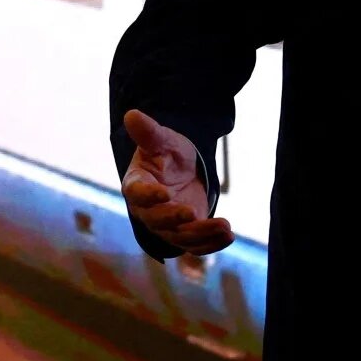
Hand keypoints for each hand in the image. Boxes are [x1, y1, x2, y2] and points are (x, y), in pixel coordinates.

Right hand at [121, 109, 234, 256]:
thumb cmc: (165, 153)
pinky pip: (195, 245)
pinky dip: (212, 244)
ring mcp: (166, 226)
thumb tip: (131, 115)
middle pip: (157, 220)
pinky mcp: (185, 233)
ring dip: (201, 234)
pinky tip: (229, 236)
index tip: (164, 193)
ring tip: (224, 227)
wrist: (180, 169)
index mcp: (137, 185)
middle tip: (192, 213)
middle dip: (174, 219)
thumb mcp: (161, 140)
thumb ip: (148, 132)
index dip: (149, 195)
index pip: (138, 193)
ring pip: (180, 237)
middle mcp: (147, 210)